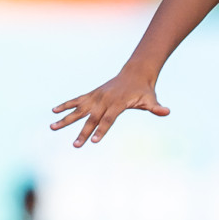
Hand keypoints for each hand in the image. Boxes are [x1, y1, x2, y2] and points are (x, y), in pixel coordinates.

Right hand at [51, 70, 169, 146]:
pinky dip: (65, 105)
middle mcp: (104, 100)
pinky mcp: (91, 94)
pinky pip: (76, 100)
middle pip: (91, 118)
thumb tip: (166, 111)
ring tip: (52, 127)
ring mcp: (96, 96)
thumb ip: (155, 107)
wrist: (135, 73)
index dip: (101, 130)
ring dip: (65, 118)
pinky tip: (53, 111)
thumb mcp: (150, 99)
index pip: (108, 119)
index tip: (93, 142)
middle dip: (83, 132)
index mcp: (117, 103)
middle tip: (75, 145)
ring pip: (78, 109)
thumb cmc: (144, 90)